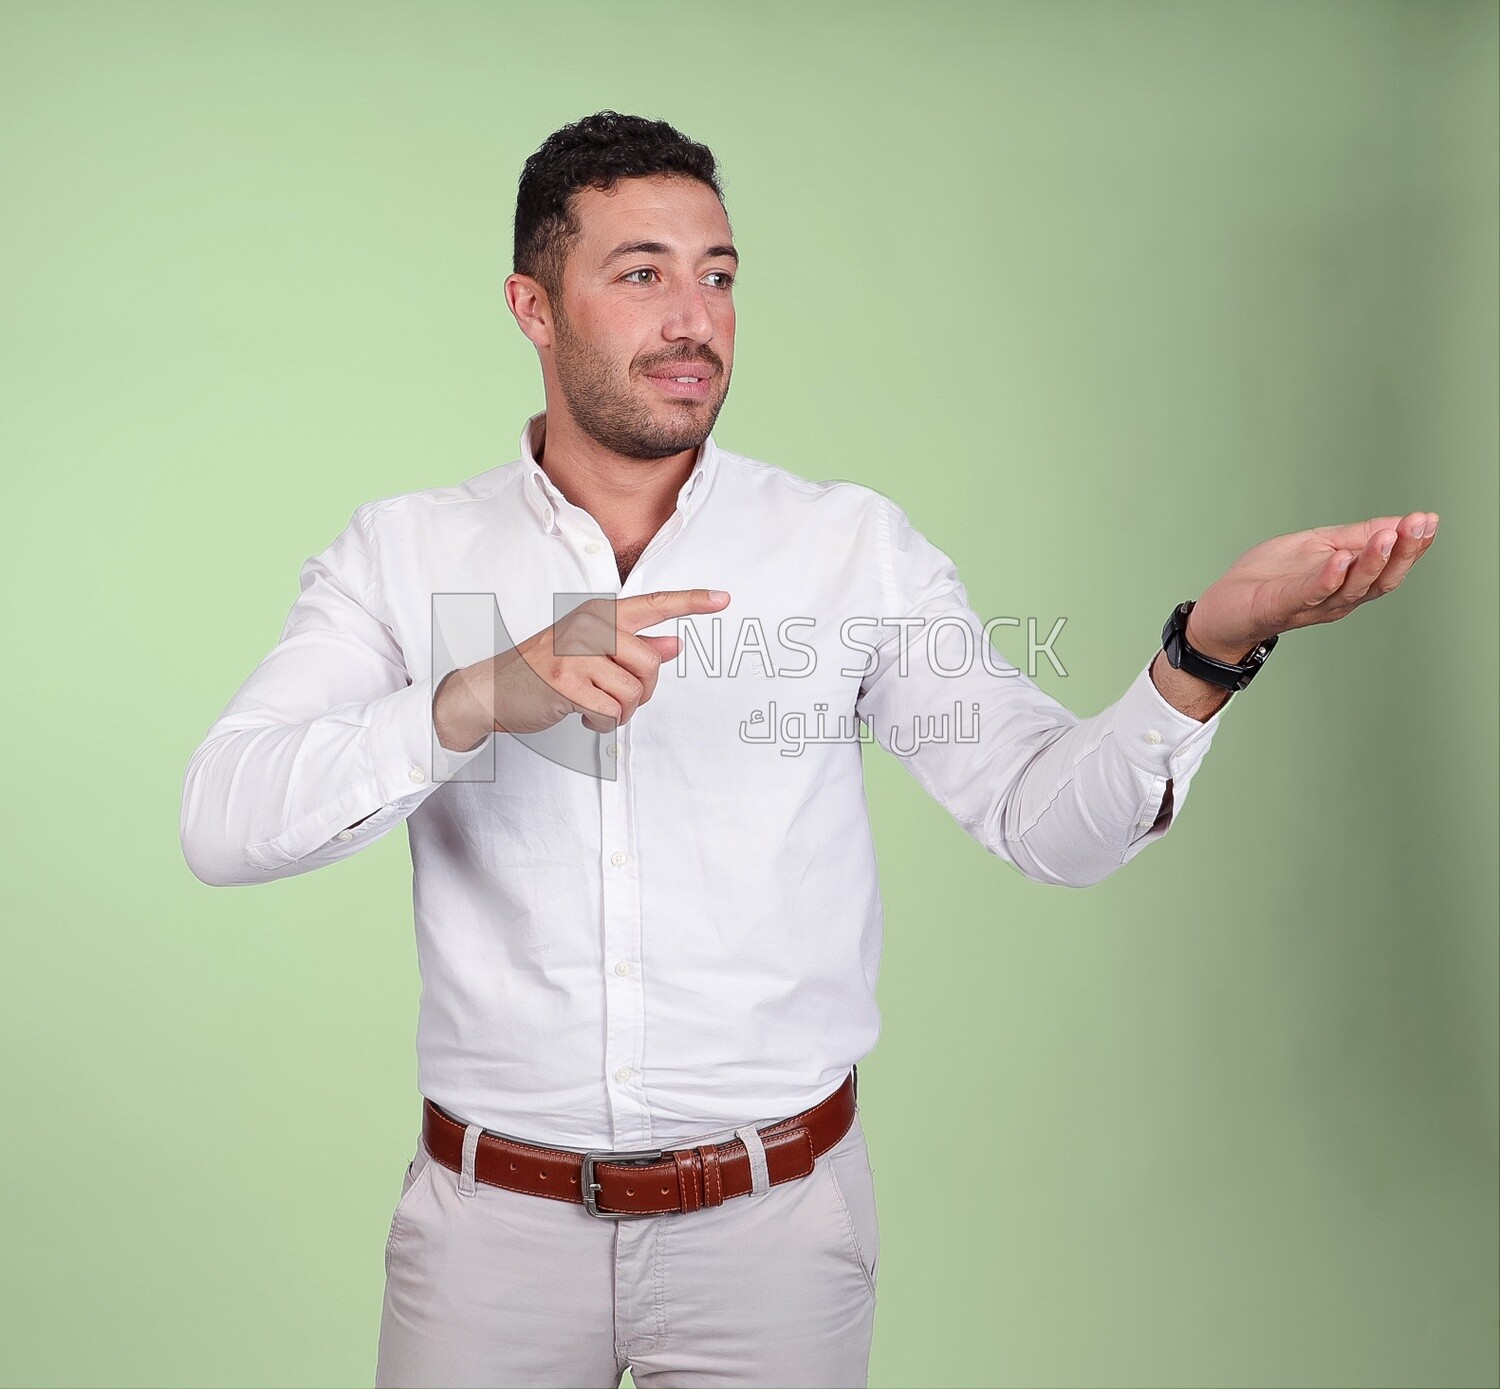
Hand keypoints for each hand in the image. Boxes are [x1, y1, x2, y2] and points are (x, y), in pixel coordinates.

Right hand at [433, 589, 730, 749]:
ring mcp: (575, 654)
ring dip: (620, 711)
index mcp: (598, 614)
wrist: (490, 689)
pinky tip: (582, 716)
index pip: (652, 604)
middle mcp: (588, 627)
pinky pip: (611, 712)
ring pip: (633, 692)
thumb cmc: (544, 670)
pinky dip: (602, 724)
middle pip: (649, 662)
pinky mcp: (565, 683)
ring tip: (593, 706)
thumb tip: (675, 643)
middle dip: (642, 690)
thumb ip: (633, 646)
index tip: (724, 599)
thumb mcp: (589, 651)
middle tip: (615, 697)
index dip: (691, 602)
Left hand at [1186, 511, 1439, 660]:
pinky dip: (1328, 578)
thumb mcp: (1317, 545)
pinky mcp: (1283, 605)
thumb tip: (1398, 522)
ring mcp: (1312, 604)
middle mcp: (1339, 598)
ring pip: (1352, 588)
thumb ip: (1354, 536)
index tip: (1430, 519)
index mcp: (1349, 581)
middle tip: (1421, 525)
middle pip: (1381, 580)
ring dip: (1373, 561)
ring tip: (1389, 536)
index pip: (1390, 565)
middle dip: (1405, 552)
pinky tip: (1340, 560)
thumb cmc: (1269, 578)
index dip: (1413, 545)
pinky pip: (1310, 593)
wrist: (1223, 608)